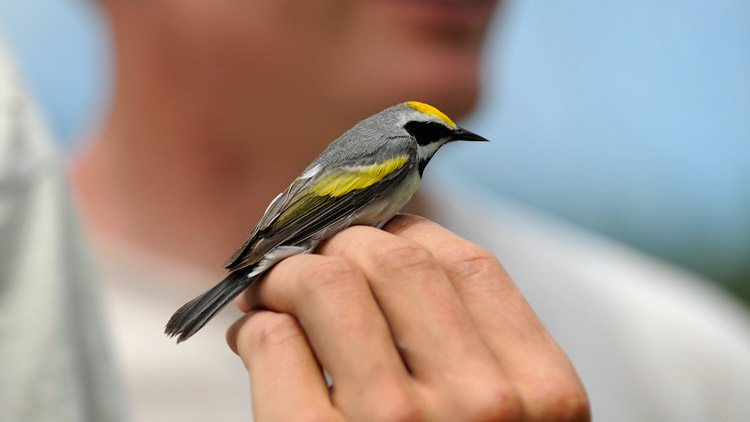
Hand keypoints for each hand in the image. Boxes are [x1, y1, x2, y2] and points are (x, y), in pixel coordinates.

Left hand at [226, 215, 589, 420]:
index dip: (407, 233)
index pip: (465, 263)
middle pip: (392, 260)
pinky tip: (258, 340)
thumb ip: (471, 352)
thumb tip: (383, 253)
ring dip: (287, 275)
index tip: (373, 235)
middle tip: (311, 258)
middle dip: (339, 244)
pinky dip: (256, 328)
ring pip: (327, 283)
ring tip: (274, 292)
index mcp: (543, 397)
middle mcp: (482, 406)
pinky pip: (275, 343)